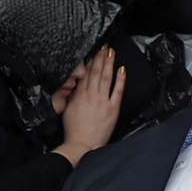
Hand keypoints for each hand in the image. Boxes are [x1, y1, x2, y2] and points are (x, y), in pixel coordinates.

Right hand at [52, 46, 123, 166]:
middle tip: (104, 45)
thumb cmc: (74, 130)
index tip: (94, 51)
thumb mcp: (68, 109)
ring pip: (106, 77)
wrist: (81, 145)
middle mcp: (91, 96)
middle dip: (100, 57)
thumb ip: (74, 95)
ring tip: (111, 51)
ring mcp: (102, 101)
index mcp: (79, 96)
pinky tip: (122, 69)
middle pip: (96, 72)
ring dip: (108, 63)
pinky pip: (117, 91)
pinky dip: (120, 79)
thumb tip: (77, 84)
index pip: (85, 74)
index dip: (90, 61)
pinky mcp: (112, 109)